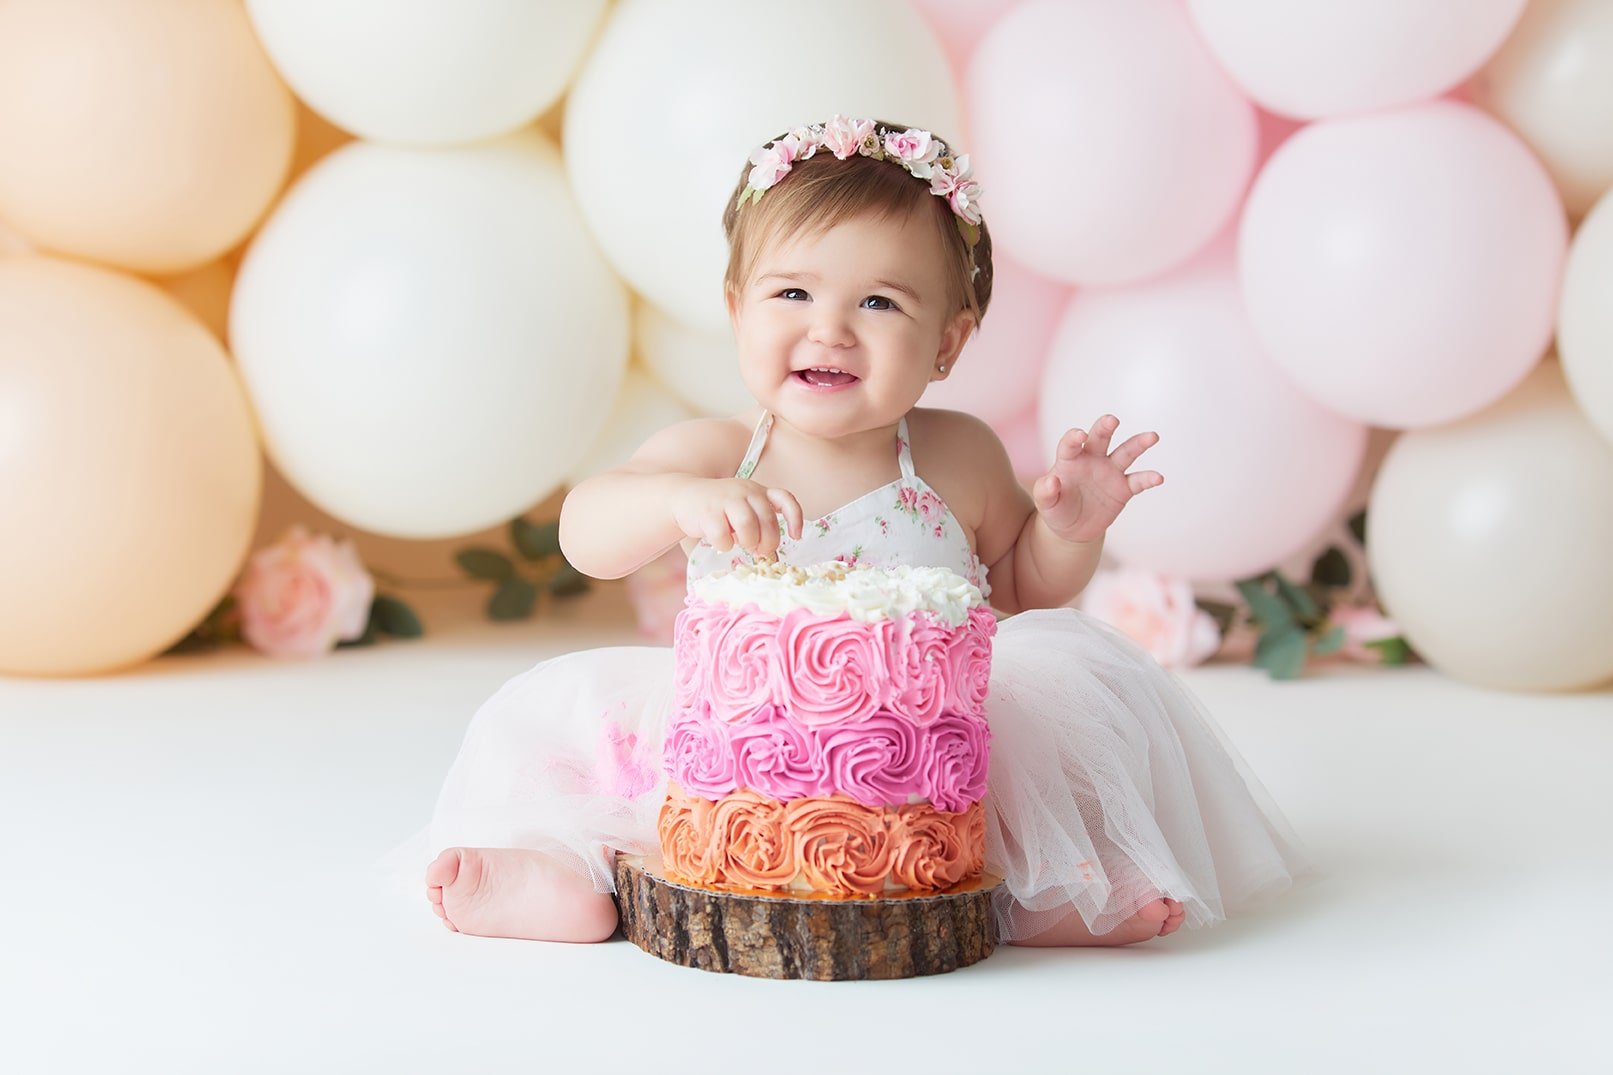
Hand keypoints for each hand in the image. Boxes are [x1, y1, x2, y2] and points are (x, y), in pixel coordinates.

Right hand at [671, 477, 804, 556]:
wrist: (683, 496)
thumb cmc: (718, 509)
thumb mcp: (742, 508)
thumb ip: (758, 524)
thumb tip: (771, 555)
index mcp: (757, 491)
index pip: (785, 499)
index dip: (795, 518)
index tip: (795, 536)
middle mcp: (745, 491)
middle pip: (768, 520)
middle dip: (767, 542)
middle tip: (759, 550)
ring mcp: (726, 499)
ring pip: (748, 526)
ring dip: (748, 542)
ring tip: (740, 544)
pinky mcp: (708, 511)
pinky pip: (723, 536)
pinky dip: (724, 545)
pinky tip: (720, 541)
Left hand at [1033, 415, 1161, 543]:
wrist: (1073, 528)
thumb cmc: (1057, 509)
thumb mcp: (1046, 504)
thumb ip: (1045, 492)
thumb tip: (1052, 481)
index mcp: (1070, 460)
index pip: (1070, 444)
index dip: (1074, 438)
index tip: (1080, 435)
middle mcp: (1092, 460)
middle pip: (1100, 438)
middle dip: (1105, 427)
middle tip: (1112, 420)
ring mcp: (1110, 472)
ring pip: (1125, 453)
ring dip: (1138, 443)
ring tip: (1152, 436)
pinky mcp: (1123, 488)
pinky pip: (1138, 481)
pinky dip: (1148, 478)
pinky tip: (1158, 478)